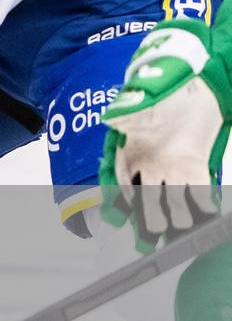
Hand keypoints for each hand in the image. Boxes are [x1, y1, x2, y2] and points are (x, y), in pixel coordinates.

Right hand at [100, 20, 230, 248]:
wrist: (196, 80)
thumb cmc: (164, 87)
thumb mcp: (143, 98)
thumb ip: (129, 110)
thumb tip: (113, 117)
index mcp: (126, 150)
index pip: (117, 181)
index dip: (116, 201)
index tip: (115, 216)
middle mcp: (147, 164)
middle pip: (144, 197)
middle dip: (145, 220)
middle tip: (149, 240)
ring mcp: (172, 167)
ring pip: (170, 198)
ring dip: (174, 216)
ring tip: (180, 232)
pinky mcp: (196, 165)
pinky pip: (199, 189)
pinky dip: (203, 203)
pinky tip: (208, 215)